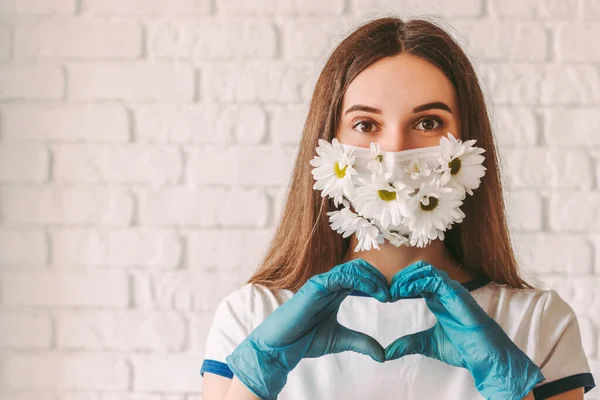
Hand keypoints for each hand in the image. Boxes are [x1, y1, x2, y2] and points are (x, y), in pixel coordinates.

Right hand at [225, 258, 389, 399]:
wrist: (282, 346)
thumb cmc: (305, 339)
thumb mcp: (340, 340)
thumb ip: (361, 342)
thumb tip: (382, 354)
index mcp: (335, 291)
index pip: (361, 277)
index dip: (378, 284)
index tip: (393, 298)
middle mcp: (329, 283)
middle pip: (360, 268)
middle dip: (379, 278)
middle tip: (393, 294)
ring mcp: (322, 283)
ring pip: (353, 269)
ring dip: (373, 279)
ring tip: (386, 295)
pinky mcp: (316, 286)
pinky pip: (341, 276)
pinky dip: (360, 280)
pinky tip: (374, 293)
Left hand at [385, 260, 545, 399]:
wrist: (485, 357)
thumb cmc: (464, 349)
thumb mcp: (428, 344)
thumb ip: (408, 344)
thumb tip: (387, 352)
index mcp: (438, 297)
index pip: (416, 279)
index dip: (400, 284)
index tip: (385, 296)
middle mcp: (445, 290)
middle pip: (419, 269)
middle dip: (400, 277)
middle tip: (386, 292)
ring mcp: (452, 290)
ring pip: (426, 269)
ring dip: (406, 278)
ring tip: (393, 292)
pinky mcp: (456, 294)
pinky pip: (434, 279)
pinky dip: (416, 283)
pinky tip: (404, 293)